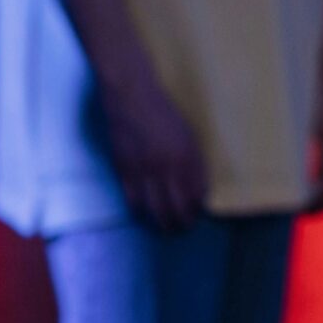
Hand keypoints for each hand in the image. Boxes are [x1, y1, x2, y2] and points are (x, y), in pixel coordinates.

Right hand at [100, 66, 208, 232]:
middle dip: (182, 223)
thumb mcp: (188, 134)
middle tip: (184, 228)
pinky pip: (133, 201)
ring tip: (165, 228)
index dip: (197, 209)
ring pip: (154, 210)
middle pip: (177, 208)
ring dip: (161, 223)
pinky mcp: (124, 170)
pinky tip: (145, 215)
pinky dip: (141, 213)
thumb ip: (193, 160)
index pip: (196, 195)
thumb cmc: (164, 112)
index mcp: (187, 155)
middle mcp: (167, 166)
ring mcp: (144, 170)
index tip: (198, 214)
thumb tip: (198, 188)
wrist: (132, 95)